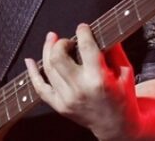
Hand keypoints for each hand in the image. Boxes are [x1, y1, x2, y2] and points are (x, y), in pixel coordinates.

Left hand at [24, 23, 140, 140]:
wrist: (116, 126)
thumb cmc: (123, 98)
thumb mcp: (125, 71)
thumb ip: (114, 50)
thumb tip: (102, 30)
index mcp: (99, 79)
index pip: (86, 47)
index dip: (82, 32)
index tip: (82, 27)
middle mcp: (80, 89)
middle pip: (58, 57)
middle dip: (61, 42)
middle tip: (67, 40)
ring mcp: (67, 99)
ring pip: (48, 68)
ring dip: (47, 50)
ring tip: (51, 39)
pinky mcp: (59, 106)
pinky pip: (40, 88)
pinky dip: (32, 73)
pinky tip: (29, 61)